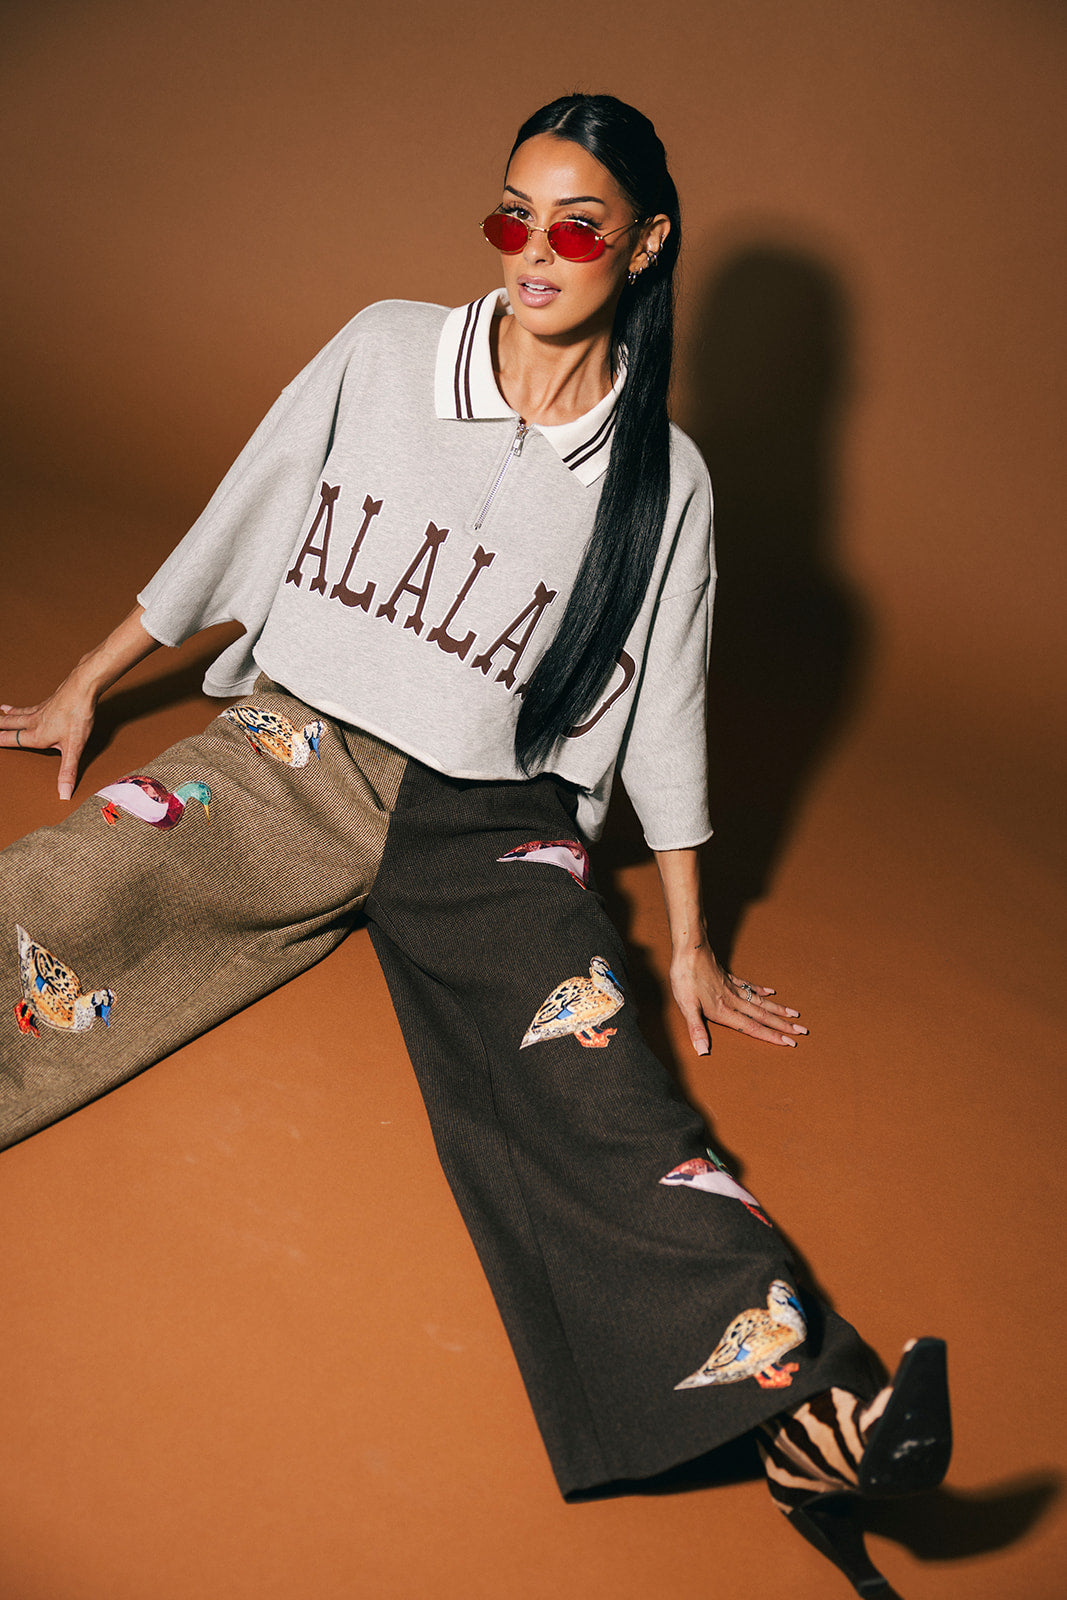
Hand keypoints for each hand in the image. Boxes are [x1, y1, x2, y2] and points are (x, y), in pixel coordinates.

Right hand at [1, 605, 159, 800]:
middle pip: (11, 724)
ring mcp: (41, 710)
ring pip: (20, 714)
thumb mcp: (74, 748)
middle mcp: (35, 721)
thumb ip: (68, 772)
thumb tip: (63, 794)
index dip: (0, 741)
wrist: (83, 688)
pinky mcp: (49, 701)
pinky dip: (22, 708)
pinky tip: (26, 707)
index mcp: (37, 735)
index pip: (12, 740)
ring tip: (1, 712)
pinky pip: (31, 707)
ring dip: (8, 715)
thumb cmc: (78, 716)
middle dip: (0, 726)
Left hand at [669, 940, 808, 1053]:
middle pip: (763, 1016)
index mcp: (724, 1011)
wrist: (688, 949)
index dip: (771, 1036)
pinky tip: (771, 992)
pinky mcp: (728, 977)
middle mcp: (733, 1001)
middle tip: (803, 1030)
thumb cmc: (685, 978)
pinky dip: (761, 991)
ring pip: (760, 1002)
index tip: (791, 1042)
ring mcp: (732, 988)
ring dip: (778, 1009)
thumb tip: (703, 1052)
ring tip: (794, 1014)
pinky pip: (749, 986)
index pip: (752, 1028)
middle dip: (783, 1025)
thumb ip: (696, 1029)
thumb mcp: (686, 1006)